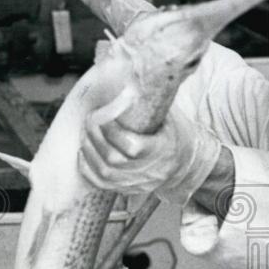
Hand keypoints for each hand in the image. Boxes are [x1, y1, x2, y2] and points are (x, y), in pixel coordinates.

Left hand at [79, 104, 221, 205]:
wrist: (184, 162)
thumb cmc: (174, 134)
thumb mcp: (168, 116)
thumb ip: (150, 103)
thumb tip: (132, 79)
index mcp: (163, 150)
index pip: (133, 147)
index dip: (113, 131)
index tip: (103, 114)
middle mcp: (150, 171)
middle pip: (114, 160)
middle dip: (96, 137)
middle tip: (90, 119)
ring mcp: (138, 183)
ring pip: (105, 172)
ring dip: (89, 150)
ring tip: (86, 133)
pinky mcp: (127, 189)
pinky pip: (101, 184)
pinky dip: (87, 168)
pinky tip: (84, 152)